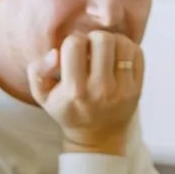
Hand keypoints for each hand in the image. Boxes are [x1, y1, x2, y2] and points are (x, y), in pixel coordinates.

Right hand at [27, 31, 142, 155]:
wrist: (96, 135)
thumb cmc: (67, 110)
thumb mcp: (43, 96)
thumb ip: (38, 72)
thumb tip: (54, 52)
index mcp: (73, 90)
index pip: (74, 44)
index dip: (73, 41)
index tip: (73, 52)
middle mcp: (99, 89)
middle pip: (102, 38)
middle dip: (94, 38)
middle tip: (91, 49)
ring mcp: (122, 89)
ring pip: (122, 42)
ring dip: (112, 41)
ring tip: (104, 51)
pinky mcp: (137, 87)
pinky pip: (136, 52)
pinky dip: (126, 48)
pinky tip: (117, 57)